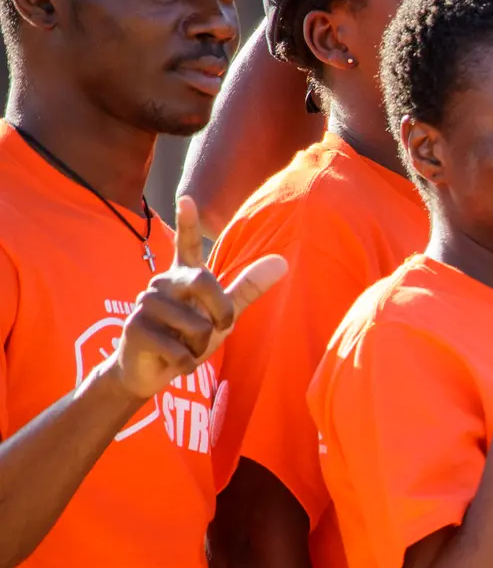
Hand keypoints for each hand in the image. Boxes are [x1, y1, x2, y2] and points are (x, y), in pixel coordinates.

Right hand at [107, 198, 285, 401]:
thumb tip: (282, 261)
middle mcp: (161, 283)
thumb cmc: (188, 338)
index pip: (185, 244)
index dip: (187, 221)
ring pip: (195, 326)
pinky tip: (173, 361)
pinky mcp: (134, 328)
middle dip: (221, 313)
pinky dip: (186, 363)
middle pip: (204, 282)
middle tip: (217, 330)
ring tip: (184, 347)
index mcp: (183, 276)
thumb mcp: (223, 315)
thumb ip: (248, 287)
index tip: (187, 197)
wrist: (150, 371)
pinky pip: (179, 349)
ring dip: (200, 347)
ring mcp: (144, 304)